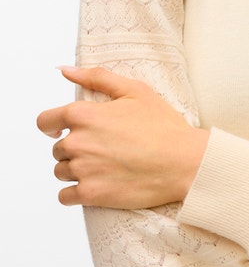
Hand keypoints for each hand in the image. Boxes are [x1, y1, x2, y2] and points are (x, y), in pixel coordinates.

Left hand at [36, 66, 208, 208]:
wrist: (185, 162)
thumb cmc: (163, 125)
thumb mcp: (134, 91)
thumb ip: (96, 77)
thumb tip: (64, 69)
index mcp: (83, 114)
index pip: (45, 122)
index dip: (52, 127)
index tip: (61, 131)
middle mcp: (77, 142)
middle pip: (57, 149)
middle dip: (75, 149)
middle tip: (104, 150)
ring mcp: (83, 169)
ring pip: (61, 172)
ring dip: (76, 171)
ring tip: (105, 168)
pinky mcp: (91, 194)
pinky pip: (65, 196)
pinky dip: (76, 193)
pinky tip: (97, 186)